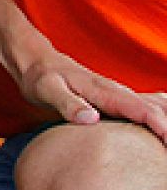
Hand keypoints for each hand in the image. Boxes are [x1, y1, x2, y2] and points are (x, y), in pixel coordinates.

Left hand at [17, 48, 166, 143]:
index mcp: (103, 91)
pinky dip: (161, 114)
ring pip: (154, 106)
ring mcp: (117, 95)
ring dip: (166, 120)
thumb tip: (91, 118)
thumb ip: (68, 104)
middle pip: (154, 109)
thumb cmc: (41, 78)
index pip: (141, 109)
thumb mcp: (47, 90)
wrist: (37, 63)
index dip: (161, 126)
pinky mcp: (115, 100)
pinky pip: (146, 105)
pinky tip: (165, 125)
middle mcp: (116, 91)